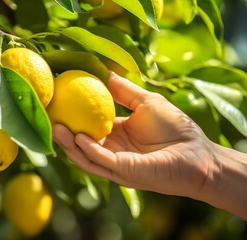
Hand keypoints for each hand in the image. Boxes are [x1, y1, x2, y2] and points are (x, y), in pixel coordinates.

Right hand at [53, 72, 217, 198]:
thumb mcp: (146, 102)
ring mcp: (116, 164)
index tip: (58, 100)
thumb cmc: (175, 128)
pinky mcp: (125, 172)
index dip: (72, 116)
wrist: (198, 153)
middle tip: (48, 116)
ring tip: (54, 127)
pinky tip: (78, 137)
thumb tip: (103, 71)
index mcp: (116, 135)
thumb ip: (124, 90)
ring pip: (85, 156)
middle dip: (62, 134)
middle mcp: (112, 151)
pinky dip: (89, 150)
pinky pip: (102, 161)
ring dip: (69, 144)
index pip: (87, 127)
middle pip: (80, 144)